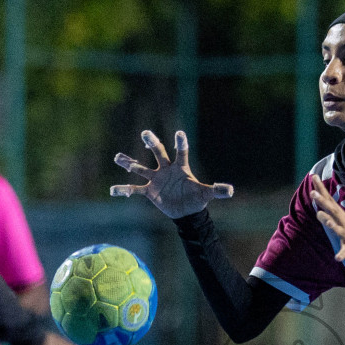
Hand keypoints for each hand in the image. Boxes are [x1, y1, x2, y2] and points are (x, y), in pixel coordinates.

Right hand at [110, 130, 233, 218]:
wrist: (185, 211)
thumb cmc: (195, 199)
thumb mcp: (206, 194)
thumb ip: (216, 190)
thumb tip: (230, 191)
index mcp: (180, 167)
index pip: (181, 153)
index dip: (181, 144)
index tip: (179, 133)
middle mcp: (166, 170)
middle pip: (158, 153)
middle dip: (152, 144)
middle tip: (146, 133)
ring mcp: (156, 179)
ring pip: (141, 168)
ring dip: (130, 163)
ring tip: (118, 158)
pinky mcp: (149, 191)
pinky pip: (135, 189)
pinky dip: (125, 190)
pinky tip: (113, 190)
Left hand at [308, 174, 344, 272]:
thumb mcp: (340, 227)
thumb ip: (329, 218)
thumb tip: (318, 210)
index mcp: (342, 219)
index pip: (330, 202)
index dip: (322, 190)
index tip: (313, 176)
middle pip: (334, 211)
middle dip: (324, 202)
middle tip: (313, 193)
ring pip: (341, 230)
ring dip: (333, 225)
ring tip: (325, 220)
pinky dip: (342, 255)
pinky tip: (337, 257)